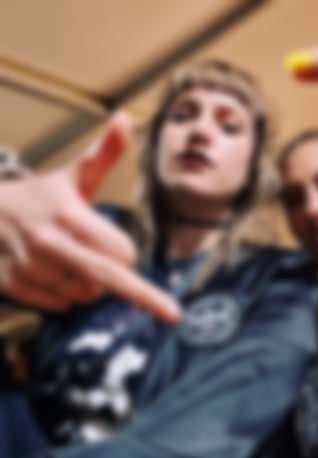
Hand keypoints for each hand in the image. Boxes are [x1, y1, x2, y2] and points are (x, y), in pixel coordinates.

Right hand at [0, 113, 180, 323]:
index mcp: (67, 212)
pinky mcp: (13, 285)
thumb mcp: (71, 176)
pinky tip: (54, 276)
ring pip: (85, 295)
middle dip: (130, 289)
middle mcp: (47, 240)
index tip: (122, 251)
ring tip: (73, 264)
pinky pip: (61, 306)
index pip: (121, 253)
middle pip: (107, 280)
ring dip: (89, 286)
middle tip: (131, 285)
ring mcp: (28, 265)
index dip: (126, 254)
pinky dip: (65, 297)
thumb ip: (104, 154)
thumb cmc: (37, 198)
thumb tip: (125, 118)